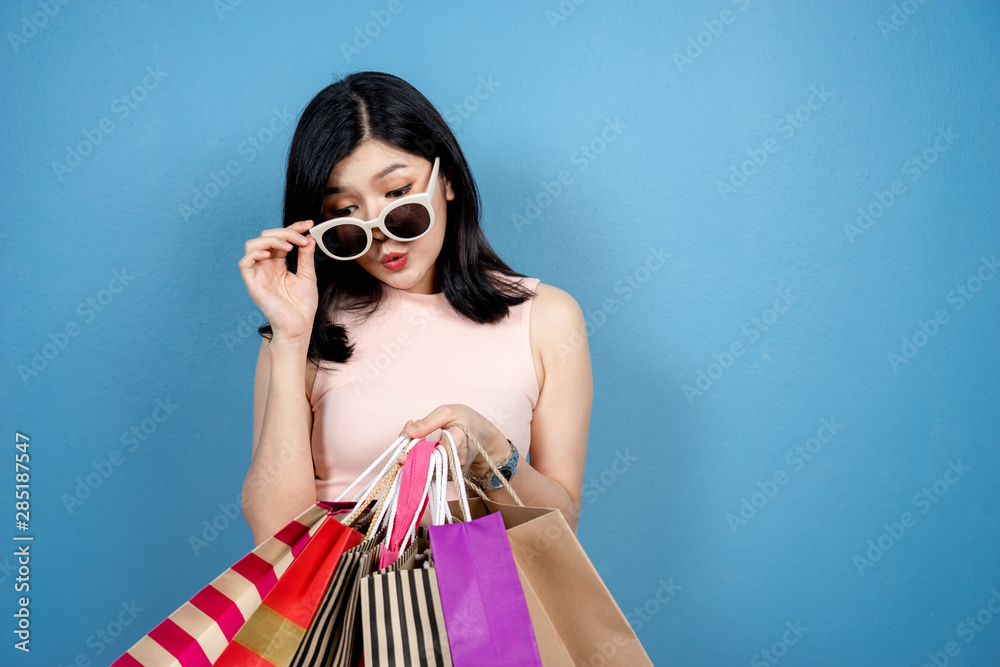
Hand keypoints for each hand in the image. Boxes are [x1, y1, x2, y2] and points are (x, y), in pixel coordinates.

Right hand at [238, 220, 318, 341]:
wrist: (299, 327)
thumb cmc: (302, 306)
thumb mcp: (307, 275)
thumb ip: (306, 256)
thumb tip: (309, 236)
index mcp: (278, 263)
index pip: (281, 238)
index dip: (293, 228)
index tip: (309, 224)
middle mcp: (266, 266)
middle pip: (266, 236)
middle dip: (286, 232)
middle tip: (302, 238)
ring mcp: (258, 273)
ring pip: (253, 244)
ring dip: (271, 239)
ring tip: (290, 245)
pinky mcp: (252, 283)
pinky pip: (244, 263)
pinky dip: (255, 253)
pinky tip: (270, 254)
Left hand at [398, 404, 506, 477]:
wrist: (484, 437)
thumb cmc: (466, 420)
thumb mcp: (447, 412)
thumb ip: (427, 422)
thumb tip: (408, 432)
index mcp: (458, 441)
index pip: (434, 452)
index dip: (416, 449)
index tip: (406, 439)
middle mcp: (457, 460)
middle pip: (427, 464)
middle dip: (410, 452)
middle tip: (406, 437)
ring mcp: (454, 471)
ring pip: (426, 471)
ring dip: (414, 458)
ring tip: (414, 440)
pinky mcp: (450, 476)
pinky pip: (431, 473)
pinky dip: (421, 462)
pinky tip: (421, 449)